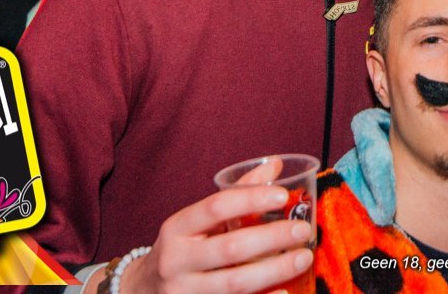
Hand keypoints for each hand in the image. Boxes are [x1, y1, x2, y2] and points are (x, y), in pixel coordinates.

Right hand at [119, 184, 312, 293]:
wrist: (144, 292)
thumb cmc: (182, 250)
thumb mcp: (196, 222)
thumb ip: (235, 194)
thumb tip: (275, 166)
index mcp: (176, 229)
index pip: (214, 208)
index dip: (250, 199)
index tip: (283, 195)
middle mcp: (176, 262)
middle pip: (229, 248)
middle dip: (271, 238)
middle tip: (302, 230)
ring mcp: (184, 292)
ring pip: (234, 284)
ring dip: (274, 270)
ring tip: (303, 257)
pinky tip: (286, 291)